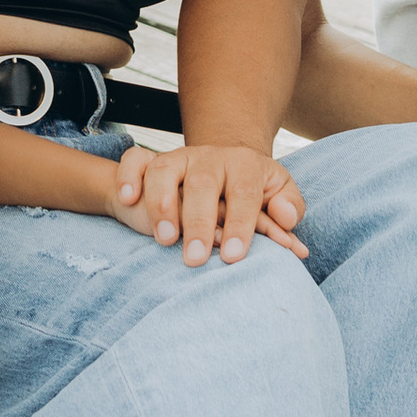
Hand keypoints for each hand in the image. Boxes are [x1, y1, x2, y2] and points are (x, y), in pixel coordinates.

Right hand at [112, 143, 310, 265]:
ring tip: (165, 239)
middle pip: (202, 183)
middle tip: (196, 259)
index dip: (241, 224)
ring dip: (163, 204)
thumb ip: (289, 205)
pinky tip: (127, 200)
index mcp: (244, 165)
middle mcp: (209, 158)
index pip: (244, 193)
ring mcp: (179, 157)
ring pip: (165, 170)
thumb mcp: (277, 191)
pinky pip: (134, 160)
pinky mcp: (151, 159)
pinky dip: (128, 177)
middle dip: (199, 222)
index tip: (234, 257)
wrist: (222, 161)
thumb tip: (285, 217)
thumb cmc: (251, 189)